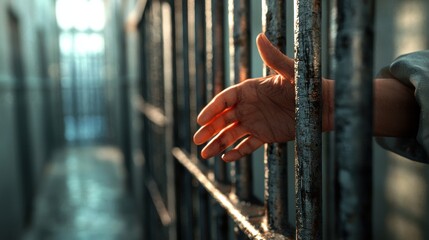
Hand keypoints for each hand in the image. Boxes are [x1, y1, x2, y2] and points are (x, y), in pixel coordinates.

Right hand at [193, 34, 296, 161]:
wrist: (323, 106)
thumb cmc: (307, 85)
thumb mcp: (290, 71)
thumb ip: (273, 58)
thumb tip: (260, 36)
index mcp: (250, 90)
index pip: (225, 99)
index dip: (212, 109)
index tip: (201, 120)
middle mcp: (248, 106)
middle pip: (223, 119)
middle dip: (209, 129)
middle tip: (197, 140)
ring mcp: (255, 122)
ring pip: (231, 134)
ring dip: (218, 144)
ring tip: (205, 155)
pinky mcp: (264, 135)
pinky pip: (247, 145)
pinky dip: (237, 152)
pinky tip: (226, 159)